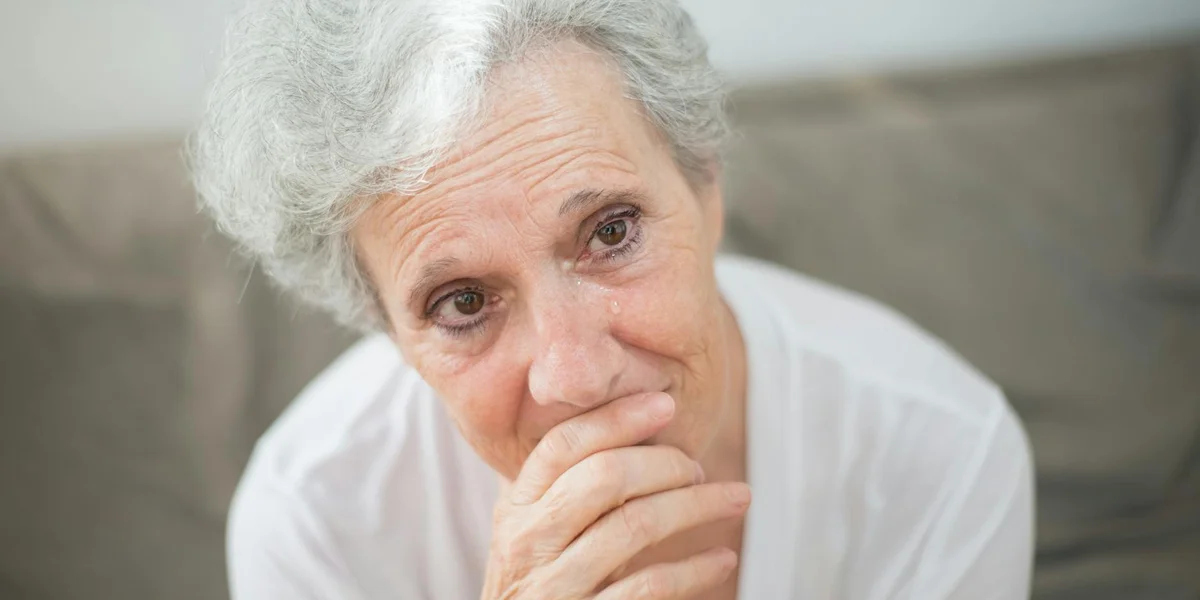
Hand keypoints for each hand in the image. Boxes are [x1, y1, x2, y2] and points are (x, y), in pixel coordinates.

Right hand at [480, 392, 750, 598]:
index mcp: (516, 508)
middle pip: (605, 476)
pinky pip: (650, 585)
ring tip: (732, 499)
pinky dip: (695, 569)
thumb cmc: (538, 585)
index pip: (563, 445)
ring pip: (635, 524)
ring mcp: (555, 585)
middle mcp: (529, 542)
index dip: (618, 418)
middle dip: (666, 463)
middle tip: (697, 466)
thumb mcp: (533, 531)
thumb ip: (560, 487)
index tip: (666, 404)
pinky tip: (722, 559)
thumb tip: (620, 425)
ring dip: (696, 505)